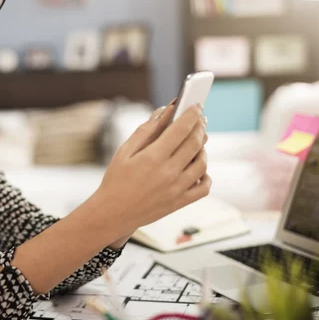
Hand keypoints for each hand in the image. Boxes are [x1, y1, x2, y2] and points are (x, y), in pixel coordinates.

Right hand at [90, 102, 210, 238]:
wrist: (113, 213)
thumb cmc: (116, 180)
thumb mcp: (125, 151)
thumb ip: (146, 130)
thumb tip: (164, 112)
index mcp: (153, 157)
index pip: (181, 129)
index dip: (191, 114)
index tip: (196, 106)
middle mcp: (168, 173)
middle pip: (195, 143)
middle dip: (200, 127)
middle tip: (200, 119)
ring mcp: (177, 189)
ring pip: (202, 163)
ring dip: (203, 149)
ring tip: (196, 142)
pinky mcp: (180, 202)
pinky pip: (204, 187)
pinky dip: (206, 175)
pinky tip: (198, 168)